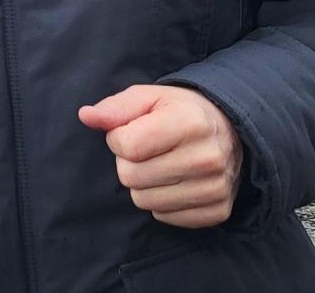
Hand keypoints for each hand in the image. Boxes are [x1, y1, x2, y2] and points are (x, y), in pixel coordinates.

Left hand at [78, 84, 241, 227]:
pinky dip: (163, 202)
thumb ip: (115, 107)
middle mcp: (207, 157)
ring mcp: (216, 187)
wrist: (228, 129)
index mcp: (190, 122)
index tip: (132, 132)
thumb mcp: (148, 97)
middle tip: (148, 151)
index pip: (127, 146)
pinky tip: (176, 182)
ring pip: (144, 202)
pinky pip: (165, 217)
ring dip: (144, 185)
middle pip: (132, 177)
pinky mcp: (218, 210)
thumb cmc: (179, 111)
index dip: (118, 139)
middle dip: (129, 163)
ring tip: (162, 165)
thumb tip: (86, 116)